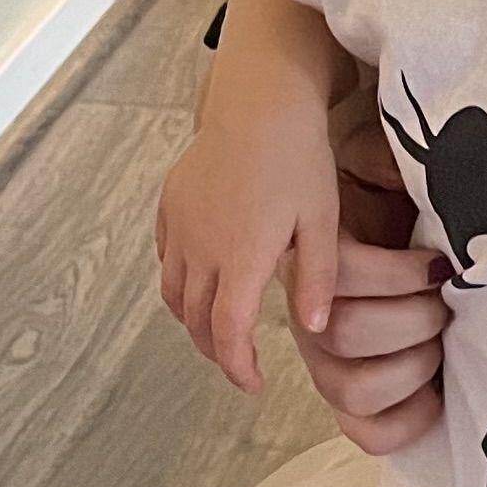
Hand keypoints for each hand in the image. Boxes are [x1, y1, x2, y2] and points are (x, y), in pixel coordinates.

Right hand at [156, 93, 442, 431]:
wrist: (259, 102)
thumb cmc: (298, 158)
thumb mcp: (321, 220)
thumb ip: (317, 278)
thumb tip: (312, 330)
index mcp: (240, 257)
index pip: (226, 333)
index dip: (236, 366)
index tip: (253, 384)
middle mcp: (200, 247)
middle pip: (194, 321)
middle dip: (214, 351)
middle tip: (237, 362)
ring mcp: (179, 226)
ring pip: (173, 294)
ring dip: (193, 320)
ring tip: (218, 329)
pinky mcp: (170, 206)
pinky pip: (166, 259)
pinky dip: (181, 282)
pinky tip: (205, 280)